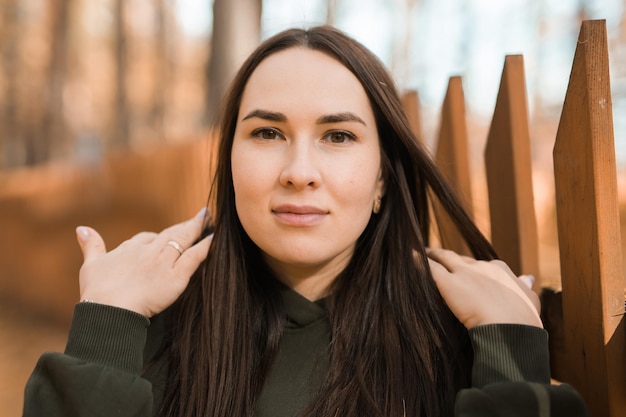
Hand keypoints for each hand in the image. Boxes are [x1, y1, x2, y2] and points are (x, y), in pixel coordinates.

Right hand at [75, 208, 211, 316]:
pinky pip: (194, 257)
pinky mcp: (176, 277)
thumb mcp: (90, 265)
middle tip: (200, 216)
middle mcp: (149, 251)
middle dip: (185, 225)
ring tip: (208, 219)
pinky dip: (205, 247)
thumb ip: (91, 245)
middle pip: (170, 234)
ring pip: (183, 240)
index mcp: (130, 249)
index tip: (166, 236)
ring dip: (197, 228)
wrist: (109, 311)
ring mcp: (163, 262)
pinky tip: (214, 238)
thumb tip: (81, 228)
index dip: (157, 237)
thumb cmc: (97, 292)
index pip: (146, 237)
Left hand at [426, 248, 541, 328]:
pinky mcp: (449, 283)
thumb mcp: (530, 300)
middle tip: (440, 257)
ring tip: (424, 253)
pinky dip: (419, 261)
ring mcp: (464, 273)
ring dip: (433, 254)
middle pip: (462, 259)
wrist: (512, 329)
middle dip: (451, 259)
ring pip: (444, 258)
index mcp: (500, 270)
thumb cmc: (523, 319)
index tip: (467, 271)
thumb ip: (525, 287)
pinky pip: (431, 269)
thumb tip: (527, 277)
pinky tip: (410, 256)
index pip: (483, 265)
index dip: (473, 268)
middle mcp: (481, 266)